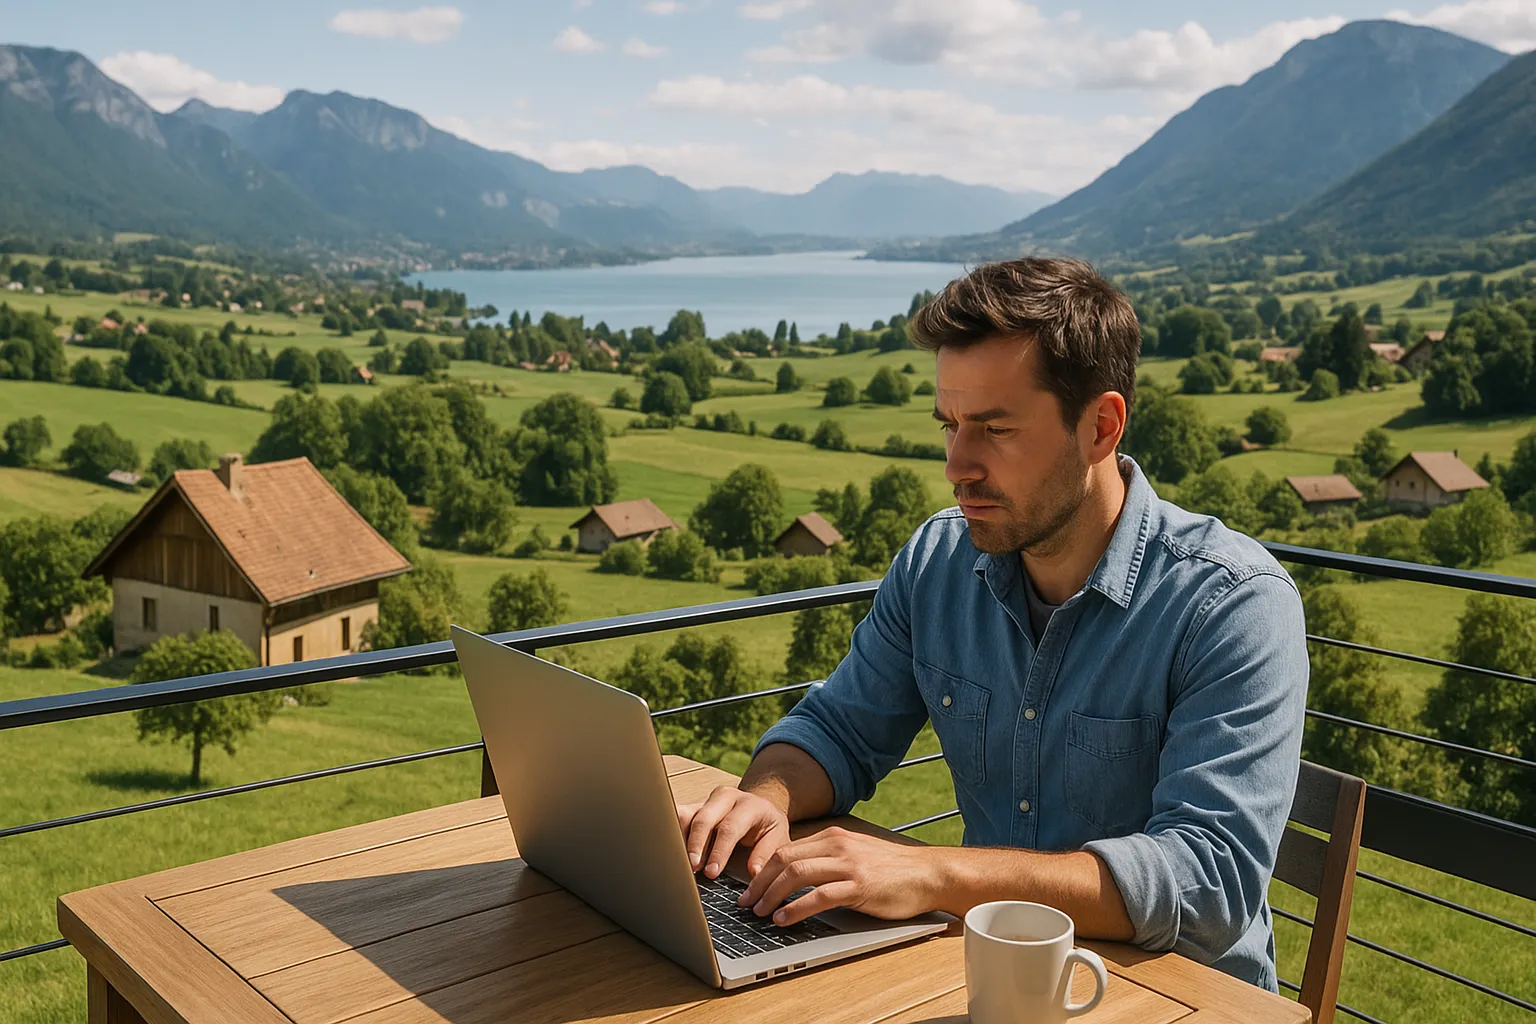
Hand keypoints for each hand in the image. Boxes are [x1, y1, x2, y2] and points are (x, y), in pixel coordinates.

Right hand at [677, 785, 791, 879]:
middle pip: (704, 819)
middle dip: (695, 845)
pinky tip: (670, 850)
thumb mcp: (777, 838)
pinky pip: (679, 816)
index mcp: (749, 805)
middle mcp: (726, 797)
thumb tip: (753, 872)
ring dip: (681, 840)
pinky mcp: (695, 806)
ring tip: (678, 862)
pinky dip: (672, 832)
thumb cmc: (768, 827)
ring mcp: (708, 800)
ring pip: (687, 816)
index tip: (711, 872)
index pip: (730, 827)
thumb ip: (766, 854)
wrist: (760, 808)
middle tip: (692, 867)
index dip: (719, 851)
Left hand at [737, 826, 939, 926]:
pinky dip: (796, 908)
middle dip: (759, 882)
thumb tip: (795, 877)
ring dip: (772, 895)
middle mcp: (837, 846)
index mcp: (833, 837)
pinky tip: (784, 919)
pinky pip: (819, 895)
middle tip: (746, 902)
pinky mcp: (859, 886)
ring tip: (760, 912)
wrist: (928, 873)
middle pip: (785, 859)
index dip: (762, 870)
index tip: (749, 888)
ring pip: (796, 874)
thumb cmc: (892, 870)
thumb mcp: (855, 855)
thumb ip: (828, 860)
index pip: (786, 850)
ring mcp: (849, 865)